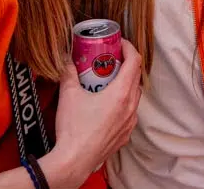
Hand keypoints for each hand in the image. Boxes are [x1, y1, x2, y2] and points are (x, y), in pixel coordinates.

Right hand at [40, 41, 142, 187]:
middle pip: (136, 77)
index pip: (134, 62)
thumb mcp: (68, 95)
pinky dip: (123, 103)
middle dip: (126, 65)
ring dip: (126, 84)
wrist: (74, 160)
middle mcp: (130, 106)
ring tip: (109, 81)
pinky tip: (108, 105)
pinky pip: (130, 113)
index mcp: (121, 93)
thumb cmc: (74, 128)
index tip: (120, 43)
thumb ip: (68, 72)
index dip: (129, 48)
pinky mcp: (125, 134)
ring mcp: (130, 122)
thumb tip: (67, 60)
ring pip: (135, 96)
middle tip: (111, 59)